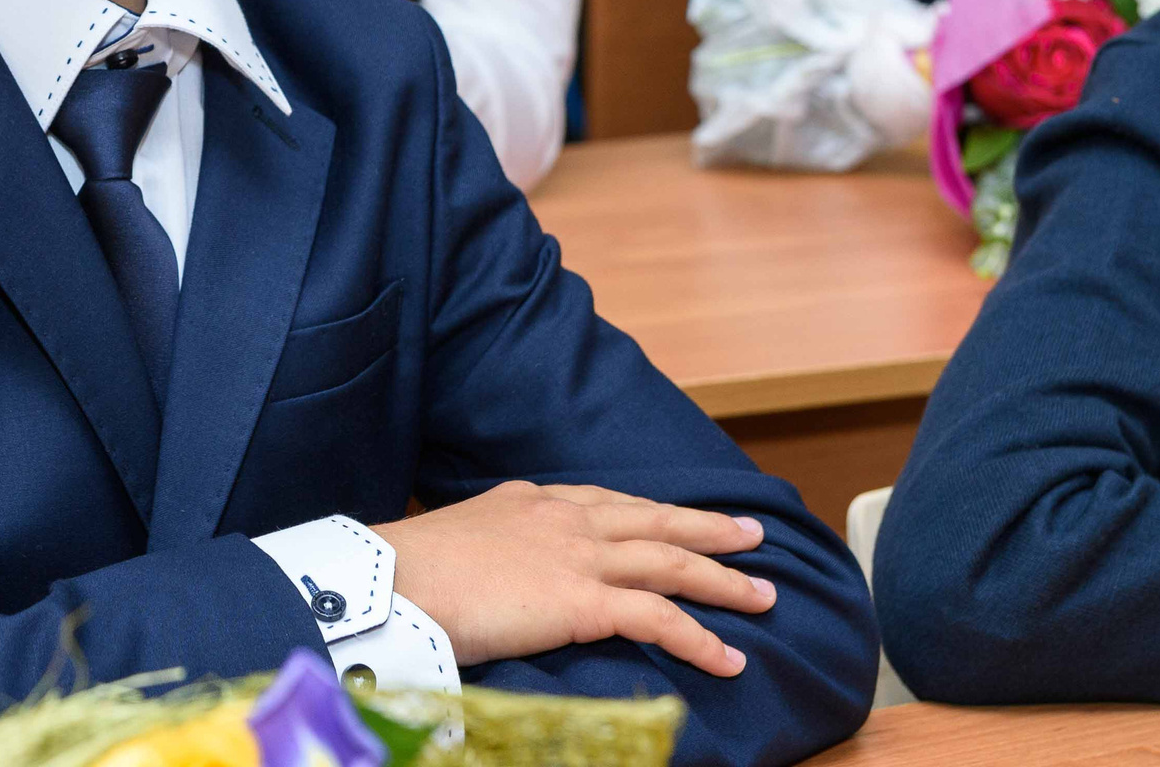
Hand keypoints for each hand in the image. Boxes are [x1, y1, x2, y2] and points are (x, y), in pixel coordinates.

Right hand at [376, 482, 773, 678]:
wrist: (396, 581)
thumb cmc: (410, 570)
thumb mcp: (457, 538)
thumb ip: (490, 546)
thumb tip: (494, 569)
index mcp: (531, 501)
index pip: (608, 501)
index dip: (652, 510)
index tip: (681, 514)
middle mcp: (564, 519)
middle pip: (655, 521)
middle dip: (709, 528)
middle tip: (752, 534)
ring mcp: (580, 557)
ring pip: (672, 562)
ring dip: (723, 580)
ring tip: (764, 596)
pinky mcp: (585, 601)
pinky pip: (661, 618)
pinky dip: (701, 639)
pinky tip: (729, 657)